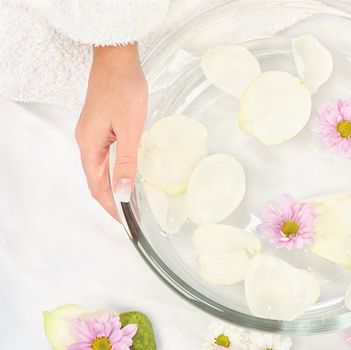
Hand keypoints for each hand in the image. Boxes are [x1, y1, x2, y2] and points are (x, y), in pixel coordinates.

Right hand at [75, 43, 146, 219]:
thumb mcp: (130, 130)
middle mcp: (86, 142)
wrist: (117, 59)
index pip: (97, 186)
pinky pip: (104, 157)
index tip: (125, 223)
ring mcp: (92, 134)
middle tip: (130, 218)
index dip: (110, 206)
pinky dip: (115, 171)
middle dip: (111, 201)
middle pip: (96, 180)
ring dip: (113, 187)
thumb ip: (126, 163)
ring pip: (100, 169)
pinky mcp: (100, 127)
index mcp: (89, 145)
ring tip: (129, 202)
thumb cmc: (124, 89)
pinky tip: (126, 174)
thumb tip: (122, 193)